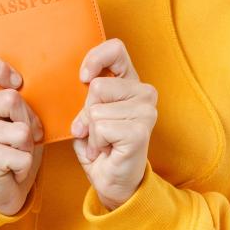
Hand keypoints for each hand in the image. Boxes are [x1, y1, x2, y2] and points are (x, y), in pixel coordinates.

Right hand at [0, 57, 44, 215]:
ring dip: (29, 145)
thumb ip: (21, 99)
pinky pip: (22, 155)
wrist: (3, 187)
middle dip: (29, 120)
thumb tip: (37, 89)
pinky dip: (26, 165)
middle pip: (12, 99)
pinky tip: (14, 168)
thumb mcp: (19, 117)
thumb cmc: (15, 147)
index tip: (17, 83)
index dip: (0, 70)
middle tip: (25, 136)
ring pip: (22, 131)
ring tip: (18, 152)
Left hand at [70, 38, 157, 210]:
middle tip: (96, 130)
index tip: (83, 78)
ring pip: (95, 110)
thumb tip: (84, 82)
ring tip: (102, 142)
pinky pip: (100, 128)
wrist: (112, 180)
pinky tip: (106, 150)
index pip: (116, 49)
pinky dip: (95, 143)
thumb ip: (87, 95)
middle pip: (97, 86)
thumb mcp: (88, 113)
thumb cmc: (100, 145)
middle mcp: (144, 92)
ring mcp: (145, 111)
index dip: (95, 59)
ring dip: (91, 131)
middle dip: (87, 111)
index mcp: (130, 81)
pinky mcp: (140, 131)